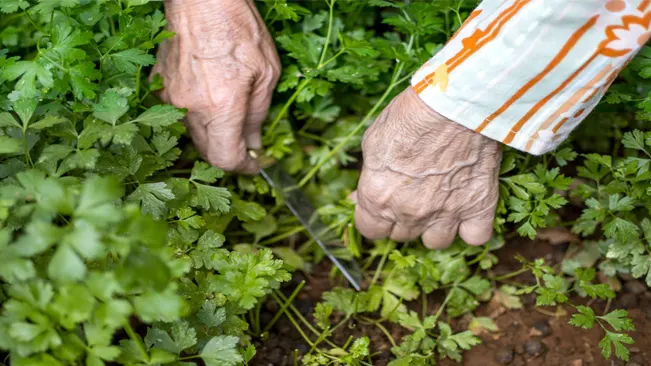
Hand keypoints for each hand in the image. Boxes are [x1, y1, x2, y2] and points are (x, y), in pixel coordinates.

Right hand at [153, 0, 280, 173]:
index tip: (257, 163)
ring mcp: (171, 97)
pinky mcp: (160, 85)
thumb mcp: (266, 73)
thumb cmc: (238, 28)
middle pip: (208, 152)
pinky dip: (197, 116)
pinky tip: (211, 99)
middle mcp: (191, 108)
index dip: (245, 168)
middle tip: (249, 142)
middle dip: (230, 153)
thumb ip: (258, 114)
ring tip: (232, 117)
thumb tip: (255, 141)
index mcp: (221, 107)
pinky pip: (178, 113)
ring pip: (193, 134)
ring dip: (213, 135)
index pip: (226, 159)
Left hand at [353, 88, 501, 248]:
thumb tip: (358, 198)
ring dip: (435, 227)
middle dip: (403, 219)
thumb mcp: (372, 142)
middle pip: (401, 235)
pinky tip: (467, 211)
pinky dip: (471, 229)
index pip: (369, 230)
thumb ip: (368, 176)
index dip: (375, 219)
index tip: (382, 206)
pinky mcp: (478, 207)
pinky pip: (475, 237)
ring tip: (439, 204)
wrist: (455, 103)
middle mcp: (409, 212)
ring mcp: (445, 213)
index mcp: (378, 197)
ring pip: (436, 242)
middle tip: (412, 195)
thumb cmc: (409, 115)